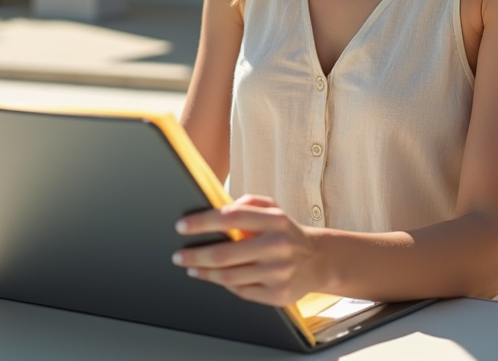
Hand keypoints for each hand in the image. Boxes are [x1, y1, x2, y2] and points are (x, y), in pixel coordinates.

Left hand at [171, 194, 322, 305]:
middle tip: (178, 255)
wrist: (319, 261)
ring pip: (229, 276)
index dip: (202, 222)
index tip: (182, 226)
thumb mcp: (274, 209)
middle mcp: (277, 246)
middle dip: (195, 255)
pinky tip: (213, 277)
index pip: (231, 217)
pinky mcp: (279, 294)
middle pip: (225, 253)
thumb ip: (249, 203)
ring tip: (190, 267)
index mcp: (275, 220)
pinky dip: (223, 284)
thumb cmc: (287, 233)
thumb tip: (221, 207)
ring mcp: (279, 272)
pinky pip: (241, 291)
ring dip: (204, 272)